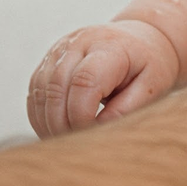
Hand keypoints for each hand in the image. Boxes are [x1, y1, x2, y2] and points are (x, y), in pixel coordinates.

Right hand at [27, 21, 180, 137]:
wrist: (141, 39)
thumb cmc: (149, 64)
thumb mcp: (152, 85)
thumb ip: (127, 108)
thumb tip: (96, 131)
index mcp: (109, 45)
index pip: (84, 81)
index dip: (82, 116)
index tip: (92, 136)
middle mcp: (79, 42)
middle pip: (56, 88)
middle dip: (62, 125)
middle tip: (77, 147)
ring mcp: (59, 50)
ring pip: (40, 92)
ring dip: (49, 124)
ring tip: (69, 140)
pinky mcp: (48, 61)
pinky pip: (34, 94)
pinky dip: (42, 117)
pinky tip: (58, 128)